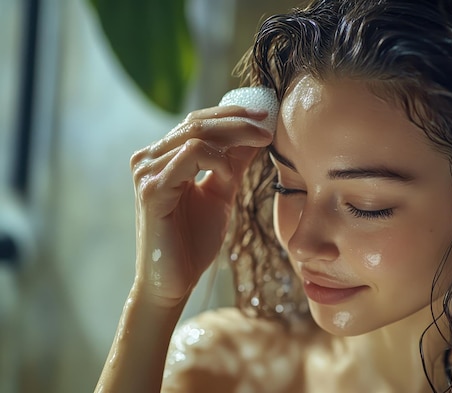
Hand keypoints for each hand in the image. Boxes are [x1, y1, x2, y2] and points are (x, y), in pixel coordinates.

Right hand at [129, 106, 271, 306]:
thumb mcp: (221, 192)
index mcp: (162, 157)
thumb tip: (256, 135)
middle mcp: (149, 158)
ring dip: (233, 137)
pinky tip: (229, 175)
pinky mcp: (152, 190)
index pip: (198, 121)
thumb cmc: (194, 240)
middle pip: (197, 122)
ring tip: (259, 145)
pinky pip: (189, 157)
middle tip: (268, 124)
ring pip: (195, 134)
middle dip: (238, 120)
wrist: (175, 281)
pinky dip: (216, 160)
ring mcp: (146, 172)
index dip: (231, 115)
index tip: (265, 116)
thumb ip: (233, 163)